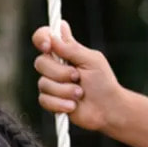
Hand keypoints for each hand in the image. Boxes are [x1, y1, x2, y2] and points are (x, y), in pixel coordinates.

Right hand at [31, 19, 126, 133]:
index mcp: (65, 50)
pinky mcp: (51, 101)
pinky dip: (60, 103)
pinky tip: (72, 106)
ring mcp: (52, 84)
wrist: (106, 109)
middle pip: (41, 62)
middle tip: (77, 77)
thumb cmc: (103, 83)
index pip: (45, 37)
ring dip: (64, 90)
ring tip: (79, 94)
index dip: (41, 38)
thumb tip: (53, 37)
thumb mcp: (91, 60)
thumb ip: (72, 48)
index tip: (47, 46)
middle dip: (60, 72)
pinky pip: (44, 100)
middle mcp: (55, 65)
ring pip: (43, 83)